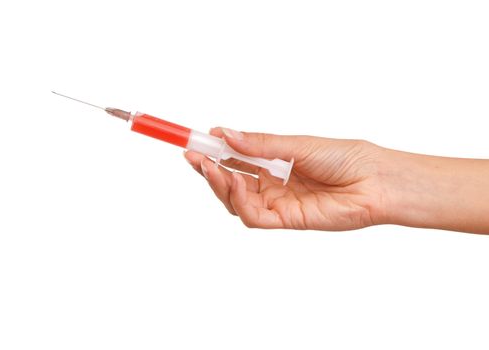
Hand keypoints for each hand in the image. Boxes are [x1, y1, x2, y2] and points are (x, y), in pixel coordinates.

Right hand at [184, 128, 386, 229]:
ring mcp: (278, 202)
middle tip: (192, 154)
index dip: (213, 151)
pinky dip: (239, 200)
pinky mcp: (286, 220)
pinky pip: (253, 216)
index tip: (196, 140)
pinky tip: (236, 182)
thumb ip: (260, 144)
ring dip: (219, 184)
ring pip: (236, 200)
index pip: (235, 159)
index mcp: (275, 162)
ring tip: (209, 166)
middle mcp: (272, 183)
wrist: (376, 180)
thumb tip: (225, 133)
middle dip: (208, 169)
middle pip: (230, 181)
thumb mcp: (297, 144)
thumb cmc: (345, 157)